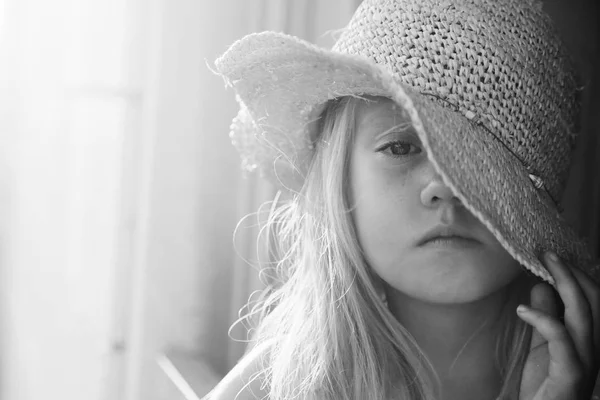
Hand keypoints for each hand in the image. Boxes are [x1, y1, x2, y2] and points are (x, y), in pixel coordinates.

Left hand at [517, 252, 599, 399]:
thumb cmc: (545, 384)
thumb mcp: (542, 344)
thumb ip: (546, 317)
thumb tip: (541, 286)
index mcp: (589, 338)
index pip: (592, 298)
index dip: (576, 273)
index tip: (552, 254)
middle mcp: (593, 346)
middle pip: (593, 300)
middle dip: (572, 271)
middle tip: (547, 252)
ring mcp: (585, 359)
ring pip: (583, 313)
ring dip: (564, 283)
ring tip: (542, 264)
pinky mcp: (570, 372)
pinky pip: (561, 338)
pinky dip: (543, 318)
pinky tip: (522, 309)